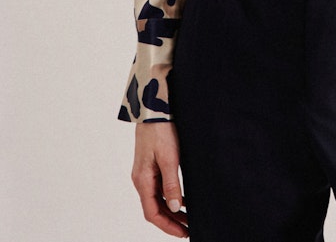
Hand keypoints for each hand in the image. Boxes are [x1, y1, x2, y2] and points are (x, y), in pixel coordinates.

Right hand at [132, 121, 188, 236]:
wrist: (154, 110)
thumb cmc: (160, 131)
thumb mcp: (169, 158)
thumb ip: (171, 184)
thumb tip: (174, 207)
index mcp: (143, 180)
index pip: (152, 213)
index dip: (167, 226)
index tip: (183, 233)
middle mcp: (142, 179)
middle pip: (155, 208)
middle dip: (171, 221)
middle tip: (188, 229)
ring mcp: (146, 172)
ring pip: (157, 199)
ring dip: (172, 210)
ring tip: (188, 217)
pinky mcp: (151, 165)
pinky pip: (159, 187)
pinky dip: (170, 196)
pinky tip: (183, 198)